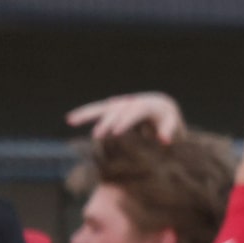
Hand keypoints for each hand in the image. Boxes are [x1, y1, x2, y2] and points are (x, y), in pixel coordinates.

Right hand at [66, 92, 183, 143]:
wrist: (162, 107)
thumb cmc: (168, 120)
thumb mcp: (173, 124)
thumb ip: (170, 131)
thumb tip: (164, 140)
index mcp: (147, 105)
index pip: (134, 113)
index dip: (125, 122)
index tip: (116, 132)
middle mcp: (131, 102)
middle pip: (117, 111)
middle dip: (106, 123)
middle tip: (97, 136)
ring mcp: (120, 104)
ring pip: (102, 108)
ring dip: (87, 114)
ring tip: (71, 120)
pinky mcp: (112, 108)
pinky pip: (97, 110)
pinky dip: (84, 114)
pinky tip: (70, 119)